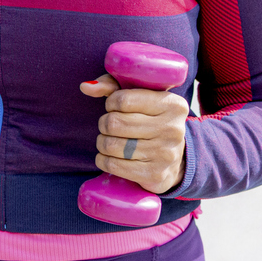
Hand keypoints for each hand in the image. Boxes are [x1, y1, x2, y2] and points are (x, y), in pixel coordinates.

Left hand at [81, 75, 187, 194]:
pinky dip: (103, 160)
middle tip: (110, 126)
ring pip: (111, 144)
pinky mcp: (155, 174)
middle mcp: (173, 129)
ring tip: (109, 140)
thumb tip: (85, 87)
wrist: (175, 160)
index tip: (114, 107)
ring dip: (102, 142)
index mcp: (172, 105)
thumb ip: (113, 85)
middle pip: (115, 123)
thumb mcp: (139, 96)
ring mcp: (165, 154)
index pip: (123, 100)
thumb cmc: (150, 120)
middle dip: (104, 123)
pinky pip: (113, 164)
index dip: (110, 103)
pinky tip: (109, 156)